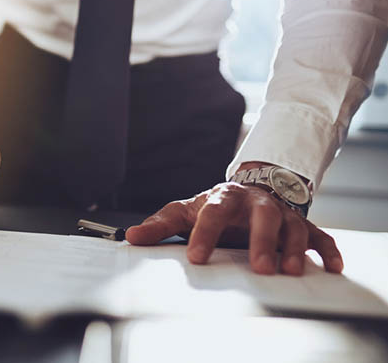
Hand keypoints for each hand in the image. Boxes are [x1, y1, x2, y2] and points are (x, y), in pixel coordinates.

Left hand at [125, 182, 342, 275]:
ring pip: (293, 227)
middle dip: (260, 241)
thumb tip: (130, 237)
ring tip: (289, 271)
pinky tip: (332, 266)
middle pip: (262, 217)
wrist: (250, 190)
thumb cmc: (214, 207)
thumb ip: (160, 226)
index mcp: (224, 199)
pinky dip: (327, 250)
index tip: (197, 258)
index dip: (205, 234)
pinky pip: (319, 236)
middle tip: (259, 267)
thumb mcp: (185, 212)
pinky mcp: (302, 225)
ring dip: (293, 248)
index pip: (213, 214)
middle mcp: (256, 204)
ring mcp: (282, 214)